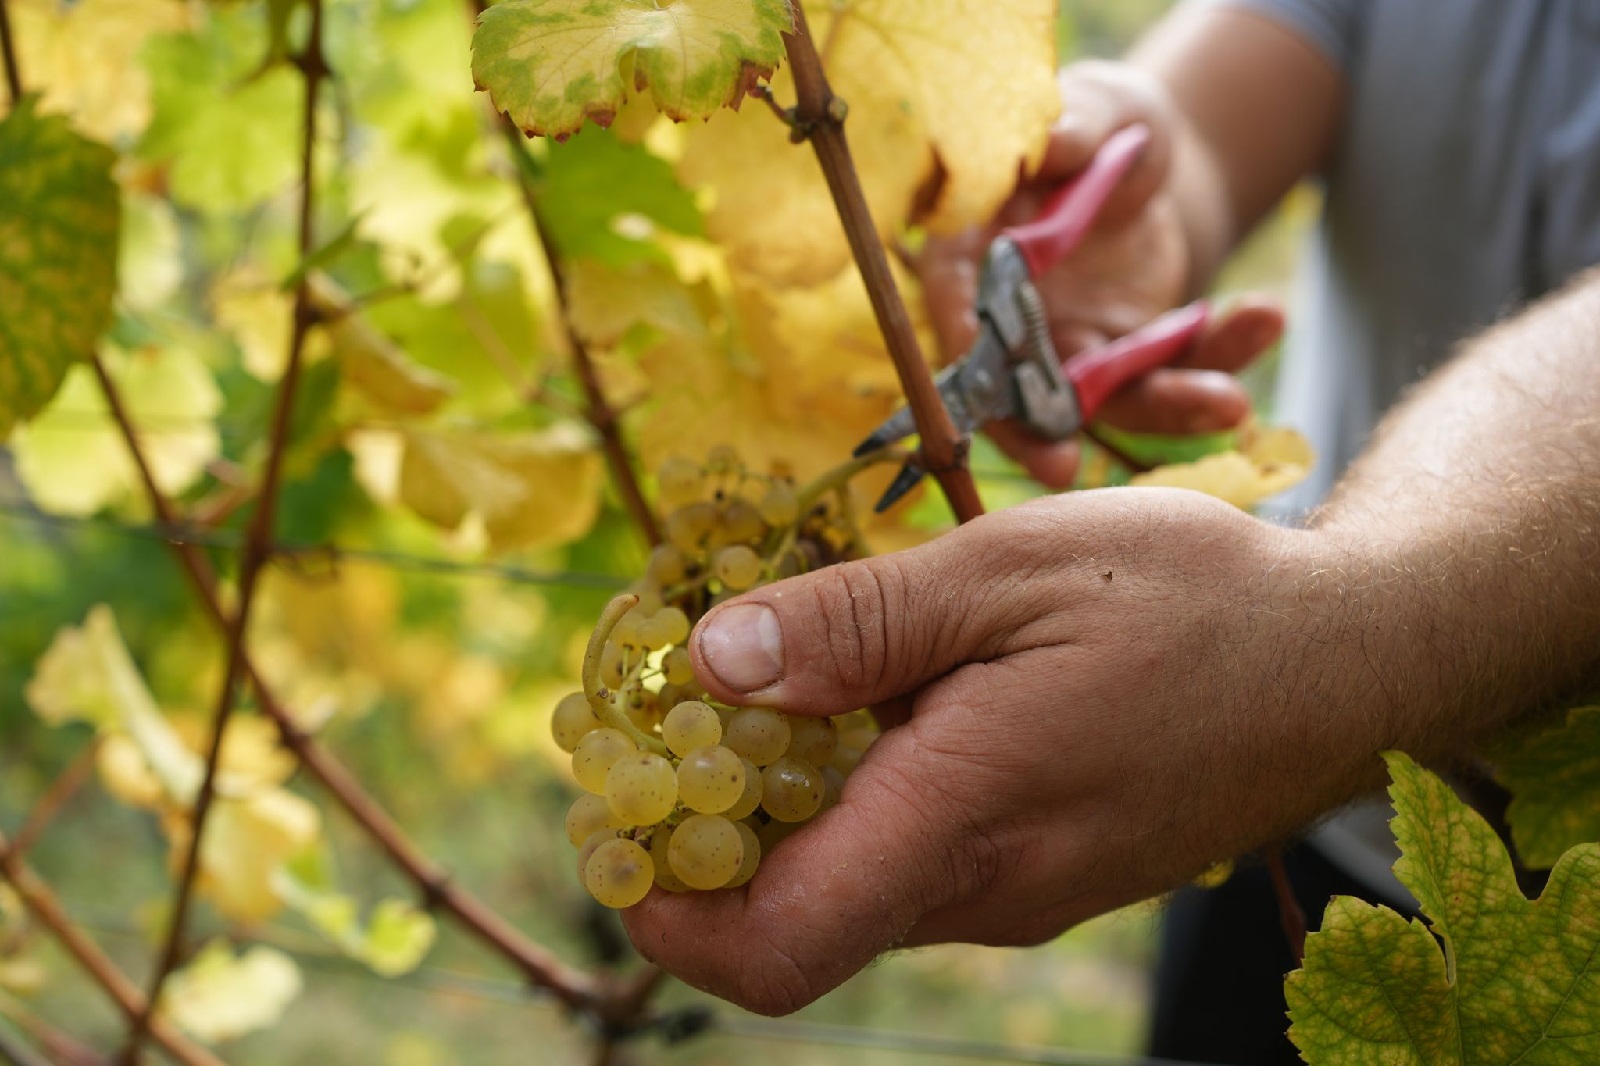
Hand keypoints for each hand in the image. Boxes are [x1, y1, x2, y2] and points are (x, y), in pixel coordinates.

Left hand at [622, 489, 1390, 1014]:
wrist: (1352, 655)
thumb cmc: (1192, 596)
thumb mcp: (1010, 568)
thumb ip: (857, 622)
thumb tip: (712, 663)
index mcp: (964, 822)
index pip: (774, 949)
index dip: (664, 911)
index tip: (615, 817)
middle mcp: (985, 891)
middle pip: (794, 911)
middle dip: (713, 826)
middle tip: (684, 698)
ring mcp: (1021, 892)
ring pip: (854, 880)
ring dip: (793, 797)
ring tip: (794, 668)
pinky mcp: (1047, 869)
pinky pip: (917, 857)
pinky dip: (865, 792)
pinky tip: (890, 690)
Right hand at [917, 62, 1283, 486]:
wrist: (1147, 156)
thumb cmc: (1099, 123)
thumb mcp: (1095, 106)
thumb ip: (1074, 124)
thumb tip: (1049, 145)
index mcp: (971, 254)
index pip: (956, 313)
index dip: (967, 357)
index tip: (993, 391)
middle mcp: (1011, 318)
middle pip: (1013, 390)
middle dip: (1036, 434)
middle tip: (1061, 471)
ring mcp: (1071, 348)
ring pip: (1107, 400)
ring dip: (1166, 407)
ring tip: (1231, 403)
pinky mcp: (1132, 358)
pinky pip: (1175, 371)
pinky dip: (1221, 357)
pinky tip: (1265, 318)